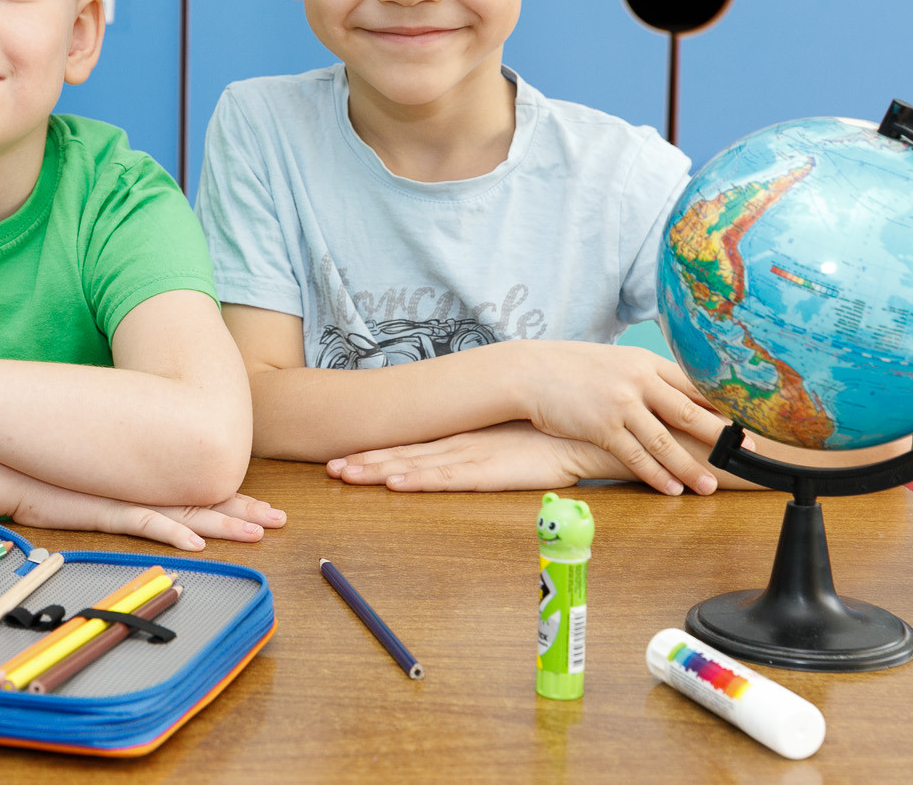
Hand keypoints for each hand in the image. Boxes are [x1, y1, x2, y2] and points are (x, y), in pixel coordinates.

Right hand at [13, 487, 287, 551]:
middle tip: (280, 518)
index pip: (199, 493)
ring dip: (224, 522)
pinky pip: (146, 522)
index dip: (234, 500)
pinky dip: (173, 533)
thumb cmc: (53, 479)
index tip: (264, 509)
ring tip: (258, 531)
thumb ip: (125, 494)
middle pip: (204, 500)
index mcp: (148, 483)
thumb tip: (150, 504)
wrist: (15, 468)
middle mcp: (145, 487)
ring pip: (187, 512)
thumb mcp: (97, 488)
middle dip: (245, 510)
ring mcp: (128, 496)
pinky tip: (197, 542)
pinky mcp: (106, 508)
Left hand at [330, 421, 618, 491]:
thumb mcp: (508, 447)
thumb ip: (485, 452)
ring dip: (377, 470)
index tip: (342, 455)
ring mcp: (471, 455)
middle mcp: (458, 444)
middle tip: (328, 466)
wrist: (585, 431)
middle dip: (363, 460)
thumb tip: (462, 458)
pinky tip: (394, 482)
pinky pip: (446, 478)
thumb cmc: (550, 440)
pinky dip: (418, 480)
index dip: (375, 452)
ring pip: (414, 465)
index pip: (410, 446)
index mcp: (461, 438)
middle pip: (402, 454)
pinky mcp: (490, 470)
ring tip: (344, 473)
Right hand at [508, 341, 728, 494]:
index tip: (746, 421)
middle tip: (746, 453)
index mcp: (646, 362)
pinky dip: (656, 474)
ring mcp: (620, 404)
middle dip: (722, 436)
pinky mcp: (601, 426)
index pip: (694, 384)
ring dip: (690, 467)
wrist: (529, 371)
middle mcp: (638, 381)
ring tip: (709, 485)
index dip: (723, 405)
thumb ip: (645, 377)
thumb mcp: (615, 362)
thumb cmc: (570, 368)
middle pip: (690, 412)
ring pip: (665, 441)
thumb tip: (676, 396)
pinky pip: (635, 456)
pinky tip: (670, 488)